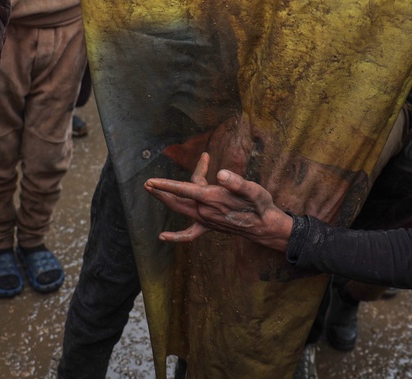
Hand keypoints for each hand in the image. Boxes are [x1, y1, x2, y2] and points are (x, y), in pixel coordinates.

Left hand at [144, 153, 294, 251]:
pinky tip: (163, 237)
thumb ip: (236, 182)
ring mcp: (206, 220)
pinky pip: (189, 233)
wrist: (265, 227)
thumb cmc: (260, 205)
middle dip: (161, 191)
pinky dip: (176, 236)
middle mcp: (206, 211)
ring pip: (182, 209)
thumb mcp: (253, 190)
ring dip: (167, 200)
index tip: (151, 181)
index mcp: (213, 199)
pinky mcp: (210, 225)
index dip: (166, 185)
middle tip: (147, 184)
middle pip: (178, 199)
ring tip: (153, 191)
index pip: (184, 189)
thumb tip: (221, 174)